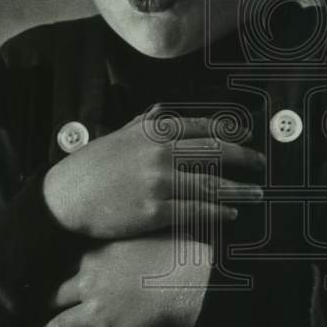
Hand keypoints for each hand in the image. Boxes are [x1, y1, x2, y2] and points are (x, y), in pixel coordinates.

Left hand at [36, 232, 212, 326]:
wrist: (192, 280)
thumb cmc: (174, 252)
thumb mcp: (142, 232)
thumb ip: (124, 235)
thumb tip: (123, 225)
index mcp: (94, 256)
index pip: (61, 265)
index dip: (50, 273)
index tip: (40, 277)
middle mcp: (88, 284)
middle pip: (54, 295)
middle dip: (42, 303)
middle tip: (34, 308)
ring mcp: (96, 312)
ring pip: (61, 324)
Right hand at [43, 107, 264, 239]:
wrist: (65, 198)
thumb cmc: (90, 166)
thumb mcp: (118, 134)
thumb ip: (145, 122)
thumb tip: (163, 111)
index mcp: (154, 131)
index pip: (203, 128)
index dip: (231, 133)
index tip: (249, 137)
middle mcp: (160, 152)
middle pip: (215, 154)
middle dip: (244, 159)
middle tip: (261, 165)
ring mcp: (159, 182)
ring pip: (211, 185)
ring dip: (239, 190)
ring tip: (255, 194)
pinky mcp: (155, 210)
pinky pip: (196, 211)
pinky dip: (218, 213)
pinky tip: (230, 215)